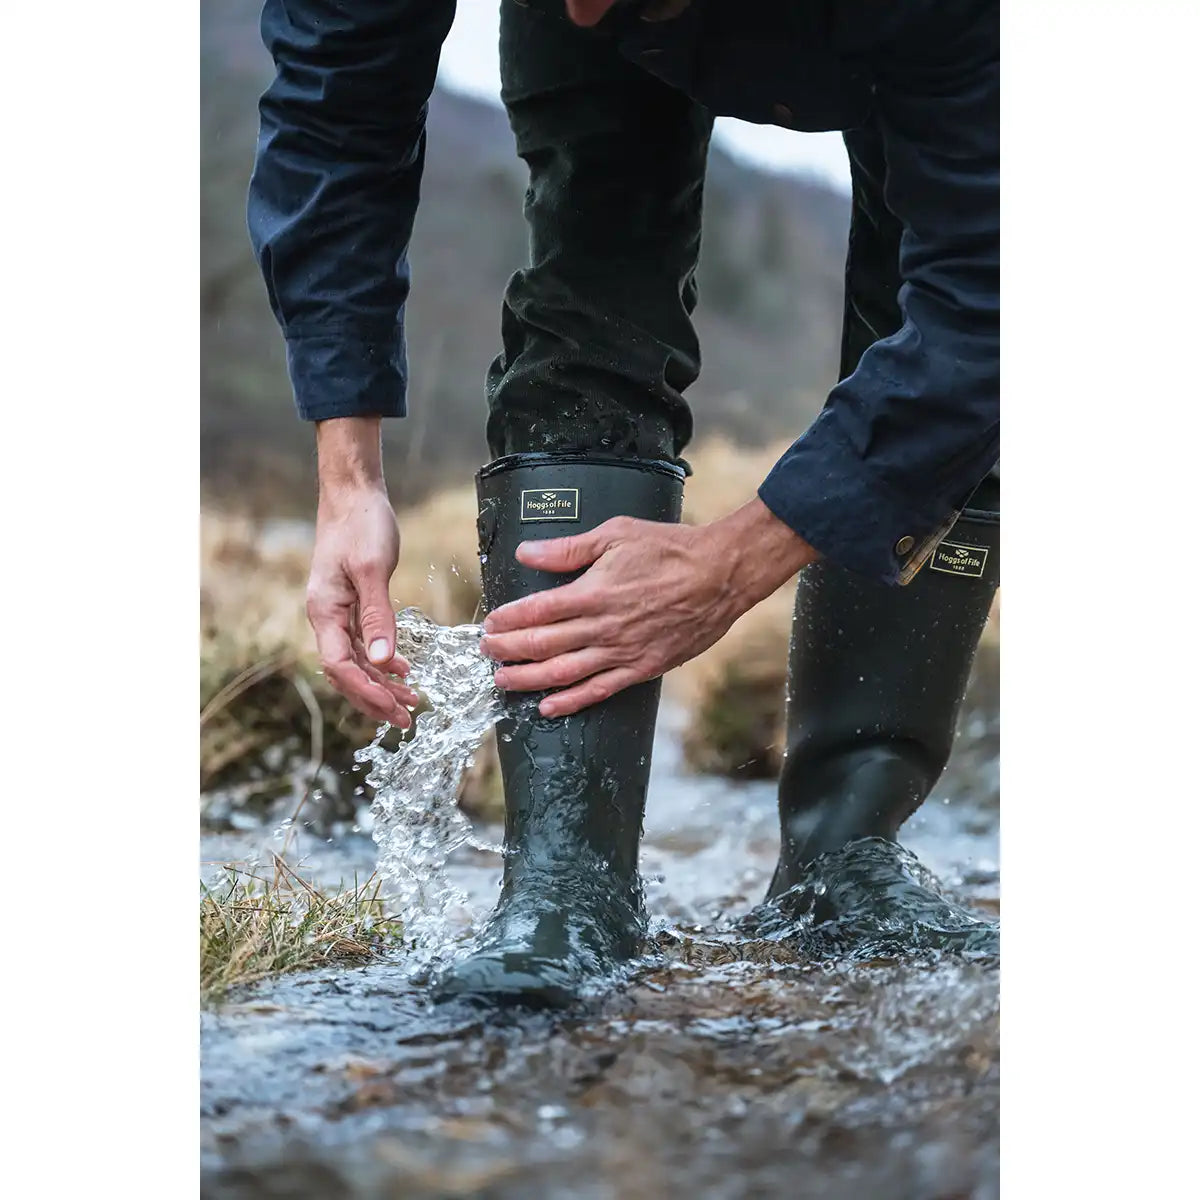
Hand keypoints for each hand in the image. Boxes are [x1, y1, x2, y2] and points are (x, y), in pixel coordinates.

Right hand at [307, 419, 418, 726]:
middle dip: (374, 698)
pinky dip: (381, 659)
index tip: (394, 709)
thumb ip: (377, 616)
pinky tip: (402, 668)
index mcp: (324, 610)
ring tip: (410, 700)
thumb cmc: (361, 524)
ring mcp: (336, 610)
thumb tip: (382, 661)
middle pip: (345, 672)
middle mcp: (325, 615)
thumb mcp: (373, 569)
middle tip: (406, 719)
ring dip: (381, 683)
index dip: (365, 692)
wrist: (353, 493)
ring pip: (355, 660)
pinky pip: (362, 642)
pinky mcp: (350, 602)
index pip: (339, 666)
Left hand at [480, 499, 817, 717]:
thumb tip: (528, 554)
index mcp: (593, 593)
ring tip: (503, 681)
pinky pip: (599, 690)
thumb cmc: (671, 550)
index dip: (509, 620)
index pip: (537, 611)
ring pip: (564, 673)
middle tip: (487, 653)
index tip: (491, 624)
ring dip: (529, 679)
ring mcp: (622, 652)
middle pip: (542, 645)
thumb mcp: (616, 534)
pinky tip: (549, 706)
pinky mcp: (642, 668)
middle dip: (508, 651)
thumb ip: (568, 548)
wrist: (721, 575)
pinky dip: (571, 701)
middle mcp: (603, 627)